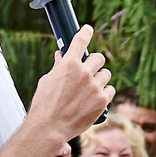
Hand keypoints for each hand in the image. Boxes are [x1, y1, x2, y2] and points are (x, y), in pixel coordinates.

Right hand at [23, 24, 112, 150]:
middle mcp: (83, 73)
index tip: (88, 29)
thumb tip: (61, 56)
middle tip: (88, 70)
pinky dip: (104, 93)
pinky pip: (110, 90)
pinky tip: (96, 98)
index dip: (86, 32)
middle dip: (93, 63)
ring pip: (106, 74)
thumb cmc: (45, 105)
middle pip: (98, 58)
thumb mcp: (48, 81)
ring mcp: (94, 87)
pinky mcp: (102, 101)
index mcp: (68, 64)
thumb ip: (58, 67)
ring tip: (91, 88)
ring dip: (100, 78)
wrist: (49, 127)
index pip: (80, 40)